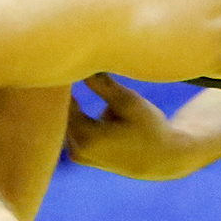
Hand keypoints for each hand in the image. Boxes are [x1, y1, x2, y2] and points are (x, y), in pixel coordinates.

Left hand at [65, 74, 180, 178]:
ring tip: (71, 78)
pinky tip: (80, 99)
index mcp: (86, 138)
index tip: (66, 64)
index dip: (63, 82)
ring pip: (64, 120)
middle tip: (66, 66)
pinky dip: (73, 113)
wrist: (161, 159)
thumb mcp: (130, 102)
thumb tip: (81, 61)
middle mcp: (76, 149)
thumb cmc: (149, 127)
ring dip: (69, 103)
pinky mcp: (80, 155)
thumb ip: (103, 85)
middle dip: (63, 92)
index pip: (62, 102)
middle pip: (60, 113)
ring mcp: (76, 154)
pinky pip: (70, 127)